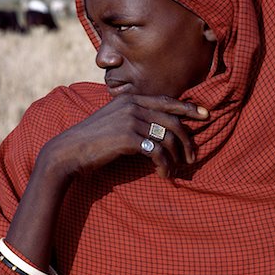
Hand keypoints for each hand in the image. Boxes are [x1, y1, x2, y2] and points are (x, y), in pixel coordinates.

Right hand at [38, 94, 208, 181]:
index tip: (205, 114)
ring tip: (177, 169)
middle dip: (187, 139)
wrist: (69, 151)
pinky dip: (165, 165)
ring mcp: (130, 120)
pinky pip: (158, 151)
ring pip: (168, 137)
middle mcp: (132, 106)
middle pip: (172, 120)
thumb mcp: (113, 121)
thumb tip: (159, 130)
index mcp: (130, 100)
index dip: (188, 107)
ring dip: (177, 156)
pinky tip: (163, 174)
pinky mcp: (128, 137)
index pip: (167, 100)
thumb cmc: (92, 140)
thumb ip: (134, 118)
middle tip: (193, 156)